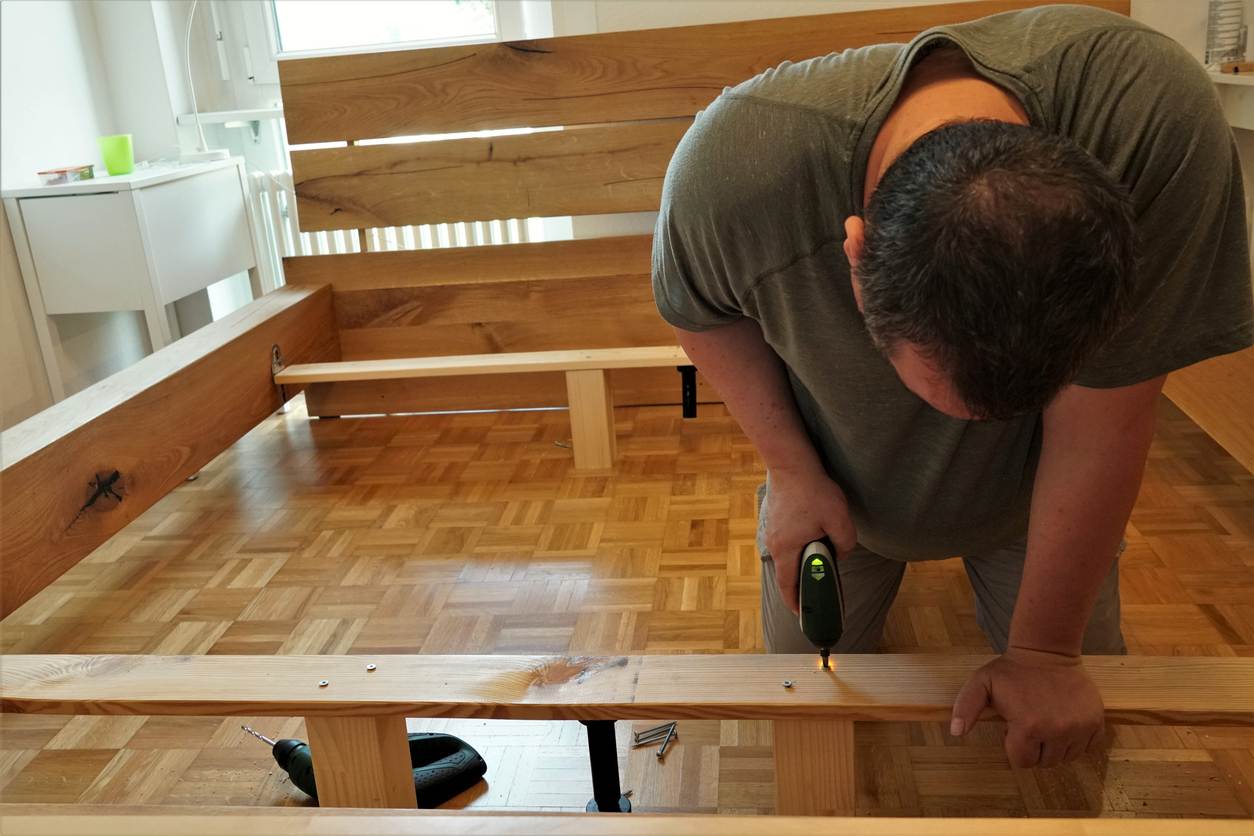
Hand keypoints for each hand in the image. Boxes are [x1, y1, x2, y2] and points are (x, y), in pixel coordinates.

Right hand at [765, 464, 856, 612]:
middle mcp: (774, 543)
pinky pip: (786, 540)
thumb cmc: (812, 490)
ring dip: (801, 561)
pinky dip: (798, 545)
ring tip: (820, 559)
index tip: (803, 614)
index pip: (788, 586)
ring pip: (787, 555)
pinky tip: (812, 536)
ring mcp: (772, 530)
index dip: (796, 602)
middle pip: (787, 571)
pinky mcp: (774, 518)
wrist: (790, 463)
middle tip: (819, 588)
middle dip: (802, 582)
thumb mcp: (839, 519)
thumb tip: (840, 553)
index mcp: (786, 550)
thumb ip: (844, 543)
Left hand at [950, 647, 1104, 767]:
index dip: (1015, 746)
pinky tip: (1065, 724)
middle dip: (1035, 748)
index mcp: (1028, 727)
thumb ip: (966, 707)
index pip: (1022, 761)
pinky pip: (1088, 748)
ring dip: (1056, 747)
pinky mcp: (1096, 721)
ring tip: (1047, 722)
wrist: (1047, 650)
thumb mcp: (981, 683)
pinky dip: (1077, 742)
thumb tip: (957, 732)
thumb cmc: (1011, 670)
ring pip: (1067, 757)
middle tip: (1031, 723)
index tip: (1014, 726)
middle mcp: (1058, 731)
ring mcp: (1080, 727)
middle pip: (1046, 762)